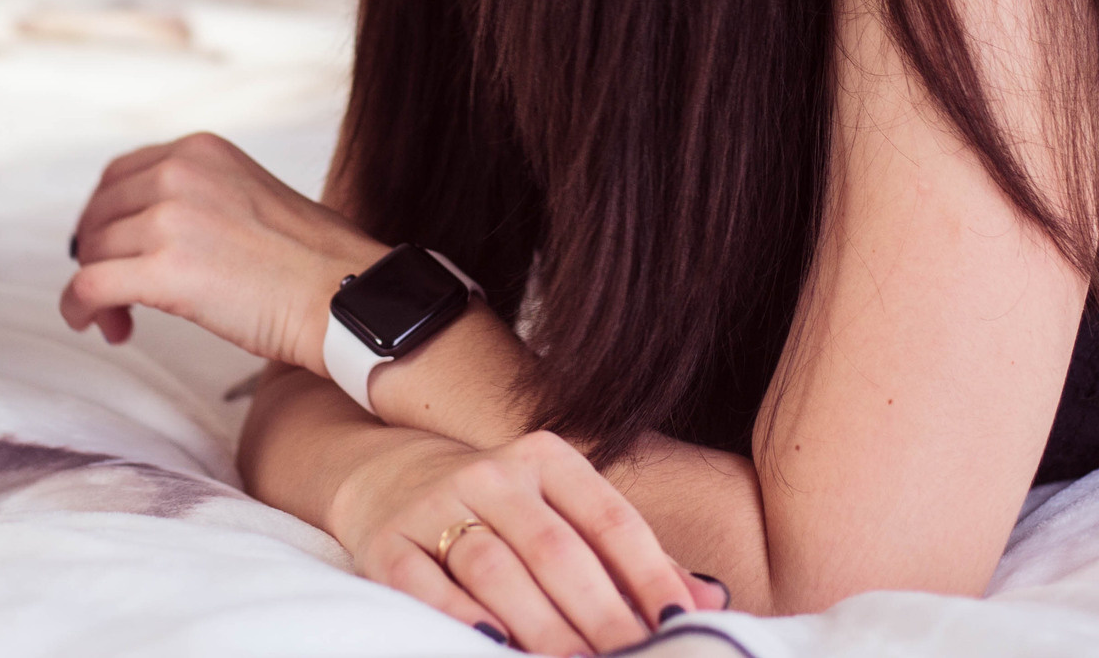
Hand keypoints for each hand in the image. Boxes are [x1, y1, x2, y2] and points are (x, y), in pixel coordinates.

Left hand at [61, 132, 388, 371]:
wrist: (345, 295)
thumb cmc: (313, 261)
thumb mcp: (250, 194)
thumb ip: (199, 199)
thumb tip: (151, 233)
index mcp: (200, 151)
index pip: (120, 175)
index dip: (106, 217)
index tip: (111, 248)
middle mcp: (180, 173)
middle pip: (101, 214)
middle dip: (99, 255)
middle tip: (116, 295)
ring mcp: (170, 218)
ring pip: (95, 252)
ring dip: (97, 289)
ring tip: (121, 321)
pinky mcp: (165, 270)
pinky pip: (91, 286)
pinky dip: (79, 308)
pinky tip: (96, 326)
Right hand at [334, 430, 726, 654]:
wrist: (390, 480)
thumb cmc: (503, 513)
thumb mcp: (563, 514)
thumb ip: (630, 560)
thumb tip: (709, 602)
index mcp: (545, 459)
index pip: (609, 518)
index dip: (647, 573)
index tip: (677, 625)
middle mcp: (491, 474)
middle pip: (555, 550)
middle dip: (599, 615)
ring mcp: (435, 506)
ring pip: (494, 569)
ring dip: (539, 626)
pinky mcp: (388, 543)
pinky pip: (426, 585)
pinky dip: (459, 619)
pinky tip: (491, 645)